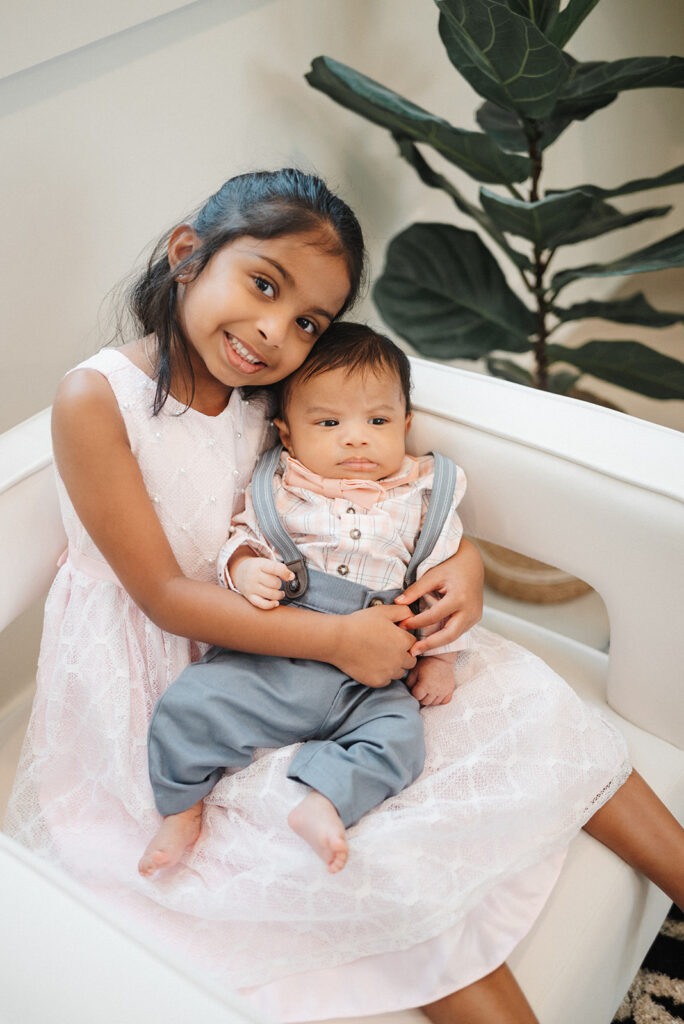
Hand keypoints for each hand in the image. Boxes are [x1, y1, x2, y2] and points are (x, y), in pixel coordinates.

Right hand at [231, 555, 293, 609]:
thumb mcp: (265, 562)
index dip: (286, 573)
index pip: (275, 568)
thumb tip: (290, 576)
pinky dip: (271, 605)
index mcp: (258, 565)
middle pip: (274, 583)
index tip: (291, 576)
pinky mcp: (249, 597)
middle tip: (278, 583)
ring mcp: (251, 587)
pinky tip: (275, 602)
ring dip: (279, 594)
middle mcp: (253, 576)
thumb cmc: (256, 568)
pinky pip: (262, 604)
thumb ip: (278, 568)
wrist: (239, 572)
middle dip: (280, 584)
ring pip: (271, 594)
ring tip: (279, 592)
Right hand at [332, 604, 415, 686]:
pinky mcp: (377, 682)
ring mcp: (389, 672)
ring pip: (400, 672)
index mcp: (403, 641)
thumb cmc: (359, 623)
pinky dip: (382, 674)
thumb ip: (403, 612)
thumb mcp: (383, 611)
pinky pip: (387, 680)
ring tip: (378, 655)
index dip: (403, 638)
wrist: (337, 640)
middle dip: (402, 654)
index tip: (392, 637)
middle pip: (410, 660)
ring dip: (393, 665)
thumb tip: (413, 616)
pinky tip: (372, 664)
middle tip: (386, 647)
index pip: (413, 643)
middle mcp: (400, 659)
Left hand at [394, 538, 483, 654]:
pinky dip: (444, 636)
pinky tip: (430, 640)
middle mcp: (470, 610)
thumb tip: (398, 603)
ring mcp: (475, 616)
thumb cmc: (450, 566)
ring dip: (436, 643)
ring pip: (454, 636)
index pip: (434, 616)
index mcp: (460, 597)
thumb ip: (416, 590)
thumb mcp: (432, 575)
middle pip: (448, 635)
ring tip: (418, 648)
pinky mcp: (475, 618)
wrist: (472, 562)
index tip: (402, 625)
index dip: (416, 622)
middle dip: (429, 645)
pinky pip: (458, 631)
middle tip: (412, 651)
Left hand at [406, 657, 455, 706]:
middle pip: (425, 702)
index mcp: (425, 685)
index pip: (417, 697)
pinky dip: (439, 700)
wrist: (441, 657)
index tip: (415, 687)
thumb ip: (409, 682)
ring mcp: (443, 691)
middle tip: (420, 690)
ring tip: (427, 692)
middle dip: (421, 697)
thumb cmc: (426, 663)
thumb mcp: (414, 671)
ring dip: (429, 699)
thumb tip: (409, 691)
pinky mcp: (450, 690)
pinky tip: (436, 694)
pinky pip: (444, 701)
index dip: (414, 692)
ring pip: (434, 703)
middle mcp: (435, 690)